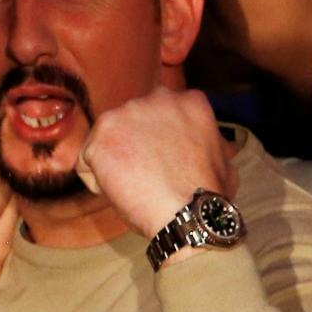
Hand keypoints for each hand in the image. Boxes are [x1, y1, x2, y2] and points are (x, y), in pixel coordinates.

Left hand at [74, 89, 237, 250]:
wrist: (188, 214)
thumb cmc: (209, 196)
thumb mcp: (224, 159)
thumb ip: (210, 143)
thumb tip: (217, 146)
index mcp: (189, 100)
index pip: (157, 115)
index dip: (156, 142)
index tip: (162, 161)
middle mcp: (156, 98)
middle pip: (130, 123)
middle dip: (132, 147)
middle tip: (145, 175)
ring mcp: (125, 114)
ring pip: (106, 140)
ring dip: (114, 164)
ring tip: (136, 187)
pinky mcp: (101, 137)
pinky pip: (87, 162)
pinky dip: (98, 182)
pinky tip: (121, 193)